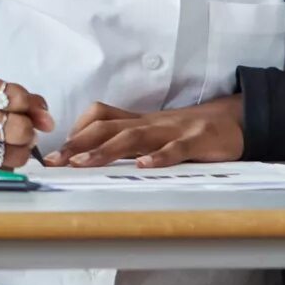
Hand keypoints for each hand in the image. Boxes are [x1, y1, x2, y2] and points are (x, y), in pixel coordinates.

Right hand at [0, 74, 54, 169]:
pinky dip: (3, 167)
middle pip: (17, 128)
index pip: (14, 96)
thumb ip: (15, 98)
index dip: (32, 106)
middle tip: (21, 131)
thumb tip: (47, 121)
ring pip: (12, 154)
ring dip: (19, 152)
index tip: (33, 112)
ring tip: (8, 145)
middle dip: (28, 131)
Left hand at [51, 94, 243, 167]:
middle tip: (55, 162)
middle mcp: (149, 123)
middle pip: (107, 128)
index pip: (98, 118)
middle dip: (78, 144)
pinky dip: (159, 158)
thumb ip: (123, 139)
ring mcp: (173, 131)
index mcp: (136, 121)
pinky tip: (143, 166)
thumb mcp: (151, 132)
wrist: (232, 121)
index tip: (52, 153)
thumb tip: (85, 153)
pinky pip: (176, 149)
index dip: (74, 132)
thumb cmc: (185, 130)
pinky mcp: (197, 142)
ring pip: (134, 137)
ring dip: (106, 150)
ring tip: (83, 162)